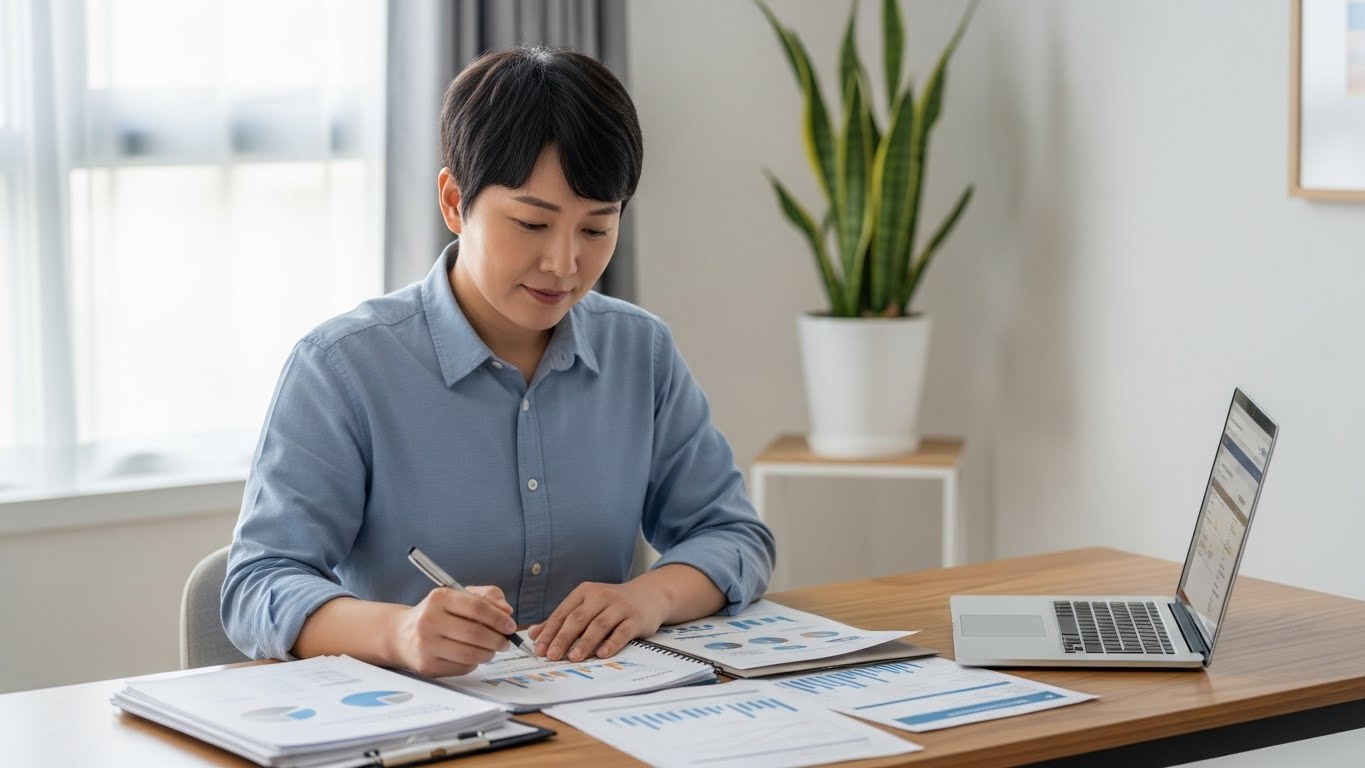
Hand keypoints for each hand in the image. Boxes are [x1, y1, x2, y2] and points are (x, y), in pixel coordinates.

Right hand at [388, 585, 516, 676]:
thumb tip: (506, 611)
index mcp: (439, 598)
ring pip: (470, 654)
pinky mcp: (427, 666)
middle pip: (475, 634)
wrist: (402, 634)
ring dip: (488, 654)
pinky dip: (473, 663)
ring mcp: (426, 645)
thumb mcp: (460, 596)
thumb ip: (487, 597)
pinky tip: (472, 656)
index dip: (498, 618)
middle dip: (497, 640)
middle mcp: (429, 620)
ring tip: (491, 650)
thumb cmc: (439, 613)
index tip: (510, 626)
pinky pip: (461, 668)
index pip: (477, 608)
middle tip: (505, 642)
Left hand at [528, 580, 665, 661]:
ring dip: (585, 642)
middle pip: (578, 618)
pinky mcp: (635, 618)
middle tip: (551, 655)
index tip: (538, 649)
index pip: (563, 613)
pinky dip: (612, 643)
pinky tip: (602, 654)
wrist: (649, 595)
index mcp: (585, 592)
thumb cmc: (611, 604)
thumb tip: (533, 634)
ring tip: (573, 657)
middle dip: (563, 638)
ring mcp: (619, 606)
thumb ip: (561, 620)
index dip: (549, 631)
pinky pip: (622, 632)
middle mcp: (601, 596)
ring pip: (599, 625)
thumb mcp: (586, 606)